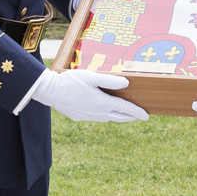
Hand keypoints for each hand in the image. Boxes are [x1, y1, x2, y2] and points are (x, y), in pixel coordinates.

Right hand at [29, 69, 147, 122]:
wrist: (50, 92)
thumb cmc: (71, 81)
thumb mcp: (92, 77)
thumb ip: (110, 81)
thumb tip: (126, 84)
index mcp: (103, 103)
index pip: (125, 109)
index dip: (137, 112)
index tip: (146, 116)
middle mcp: (98, 113)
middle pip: (118, 117)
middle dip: (130, 117)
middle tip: (139, 116)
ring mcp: (88, 116)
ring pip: (107, 118)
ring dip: (117, 116)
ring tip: (122, 114)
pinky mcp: (80, 117)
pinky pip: (96, 118)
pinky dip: (104, 115)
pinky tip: (102, 111)